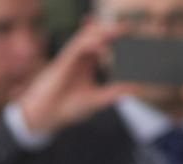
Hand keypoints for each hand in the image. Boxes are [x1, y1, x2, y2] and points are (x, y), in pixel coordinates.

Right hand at [16, 20, 139, 135]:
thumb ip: (112, 93)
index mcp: (90, 63)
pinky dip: (90, 42)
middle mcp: (82, 57)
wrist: (45, 116)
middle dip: (116, 30)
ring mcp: (72, 57)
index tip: (137, 39)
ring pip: (90, 36)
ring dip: (105, 32)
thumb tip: (133, 90)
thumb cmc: (66, 107)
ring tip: (120, 31)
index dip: (121, 39)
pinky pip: (78, 45)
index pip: (108, 45)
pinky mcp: (63, 60)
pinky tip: (102, 44)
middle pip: (100, 35)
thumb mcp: (95, 100)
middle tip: (132, 29)